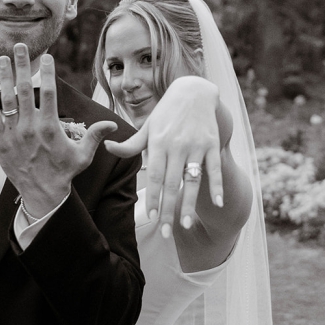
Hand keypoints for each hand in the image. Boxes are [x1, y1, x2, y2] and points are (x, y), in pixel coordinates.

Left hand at [0, 45, 117, 217]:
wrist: (41, 193)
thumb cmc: (64, 172)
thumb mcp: (83, 155)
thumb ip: (95, 136)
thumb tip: (112, 124)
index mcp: (51, 127)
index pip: (49, 93)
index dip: (47, 72)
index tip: (46, 56)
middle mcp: (31, 127)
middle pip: (25, 89)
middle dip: (22, 65)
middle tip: (18, 46)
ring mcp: (14, 134)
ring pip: (7, 99)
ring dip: (4, 76)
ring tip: (1, 58)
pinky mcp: (1, 141)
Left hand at [104, 75, 224, 235]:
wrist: (193, 91)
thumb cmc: (166, 114)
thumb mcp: (147, 127)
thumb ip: (131, 144)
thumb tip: (107, 147)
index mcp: (158, 143)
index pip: (154, 176)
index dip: (153, 197)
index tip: (151, 216)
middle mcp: (177, 145)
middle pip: (172, 183)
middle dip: (168, 209)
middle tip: (165, 232)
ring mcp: (196, 145)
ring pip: (192, 180)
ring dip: (189, 203)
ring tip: (185, 224)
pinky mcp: (212, 144)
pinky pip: (214, 169)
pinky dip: (217, 186)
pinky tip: (217, 204)